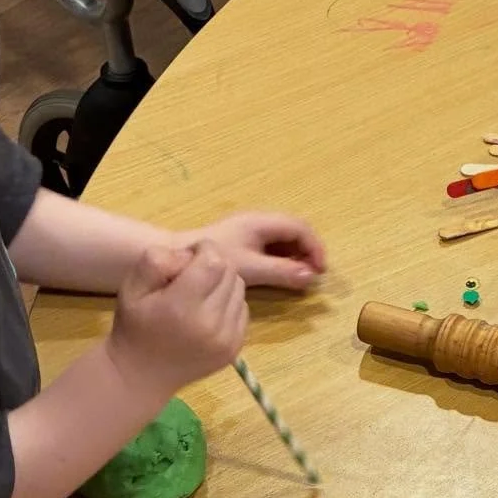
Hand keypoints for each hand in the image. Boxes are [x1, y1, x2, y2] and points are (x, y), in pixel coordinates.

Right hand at [108, 242, 248, 395]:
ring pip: (239, 288)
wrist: (140, 375)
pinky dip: (229, 303)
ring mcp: (226, 339)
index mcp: (180, 307)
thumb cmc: (134, 326)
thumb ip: (156, 262)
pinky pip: (242, 309)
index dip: (204, 250)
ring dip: (223, 283)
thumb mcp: (131, 288)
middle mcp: (209, 324)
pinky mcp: (235, 348)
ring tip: (199, 294)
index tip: (190, 255)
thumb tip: (189, 255)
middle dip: (213, 265)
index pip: (214, 261)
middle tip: (192, 274)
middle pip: (229, 272)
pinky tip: (207, 312)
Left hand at [182, 213, 325, 291]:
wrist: (177, 259)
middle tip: (313, 273)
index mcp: (262, 222)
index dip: (315, 247)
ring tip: (300, 275)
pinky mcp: (243, 240)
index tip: (321, 269)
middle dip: (308, 251)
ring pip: (284, 238)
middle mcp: (259, 221)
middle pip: (295, 231)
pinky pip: (273, 244)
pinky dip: (283, 257)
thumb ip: (281, 272)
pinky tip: (281, 273)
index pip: (301, 228)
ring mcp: (251, 229)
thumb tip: (311, 277)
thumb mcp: (250, 268)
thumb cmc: (215, 261)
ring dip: (296, 255)